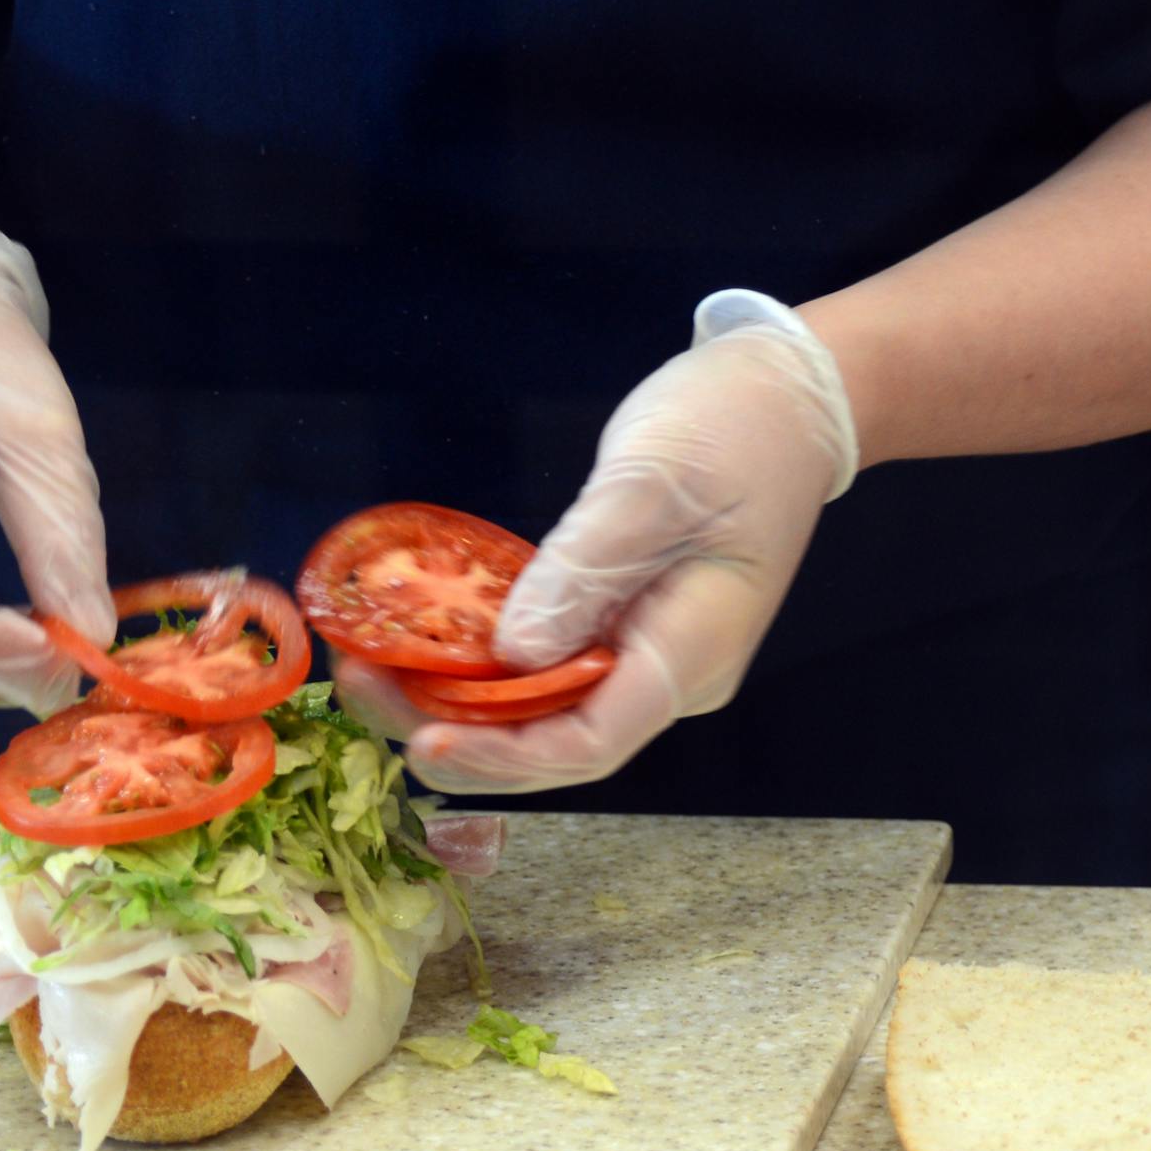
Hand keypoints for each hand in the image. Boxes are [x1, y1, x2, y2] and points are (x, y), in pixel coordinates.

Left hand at [335, 290, 858, 791]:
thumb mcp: (651, 487)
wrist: (791, 394)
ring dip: (454, 698)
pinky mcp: (619, 620)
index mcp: (690, 656)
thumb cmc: (736, 429)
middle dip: (454, 728)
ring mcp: (643, 650)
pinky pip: (543, 663)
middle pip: (553, 738)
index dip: (503, 756)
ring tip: (367, 667)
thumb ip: (581, 571)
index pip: (590, 740)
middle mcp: (666, 674)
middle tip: (360, 686)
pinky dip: (478, 661)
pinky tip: (416, 640)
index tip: (424, 737)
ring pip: (540, 707)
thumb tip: (513, 654)